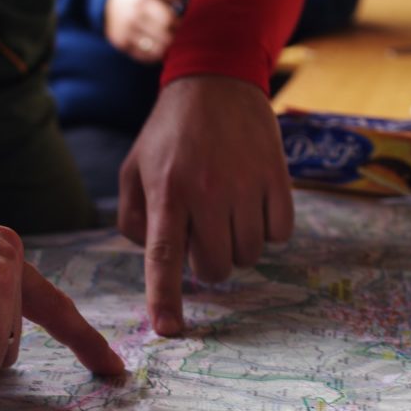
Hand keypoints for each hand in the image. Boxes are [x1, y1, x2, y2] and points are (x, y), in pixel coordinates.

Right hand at [104, 0, 182, 63]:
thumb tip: (182, 7)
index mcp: (141, 0)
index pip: (167, 20)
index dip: (179, 23)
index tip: (180, 21)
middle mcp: (132, 18)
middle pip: (164, 38)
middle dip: (174, 36)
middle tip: (175, 32)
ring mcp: (125, 33)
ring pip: (156, 51)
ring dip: (166, 47)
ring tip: (167, 39)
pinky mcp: (121, 44)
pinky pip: (145, 57)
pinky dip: (155, 54)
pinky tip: (157, 45)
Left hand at [117, 75, 293, 335]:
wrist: (218, 80)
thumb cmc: (170, 131)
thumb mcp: (134, 167)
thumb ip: (131, 217)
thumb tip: (149, 255)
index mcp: (167, 191)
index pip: (164, 256)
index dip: (165, 297)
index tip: (169, 330)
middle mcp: (207, 193)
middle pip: (215, 268)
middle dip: (209, 264)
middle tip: (204, 234)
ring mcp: (246, 186)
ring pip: (249, 255)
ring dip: (238, 246)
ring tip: (228, 212)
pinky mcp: (278, 179)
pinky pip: (280, 234)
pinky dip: (268, 230)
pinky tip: (254, 203)